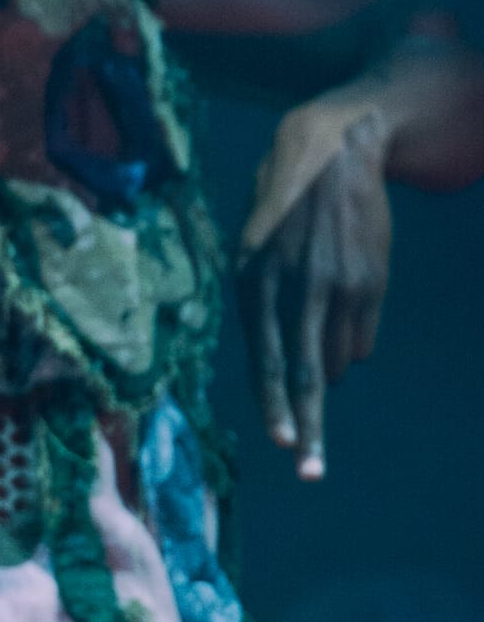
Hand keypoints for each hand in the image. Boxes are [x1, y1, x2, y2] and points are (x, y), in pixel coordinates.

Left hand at [238, 96, 391, 477]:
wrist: (332, 148)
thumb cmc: (280, 205)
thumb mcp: (251, 249)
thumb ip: (260, 305)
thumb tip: (281, 365)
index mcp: (255, 282)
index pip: (264, 360)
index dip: (274, 406)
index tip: (283, 444)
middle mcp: (297, 287)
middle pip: (302, 374)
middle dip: (308, 428)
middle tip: (311, 473)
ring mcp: (338, 286)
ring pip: (335, 360)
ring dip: (326, 370)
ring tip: (321, 339)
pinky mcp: (370, 280)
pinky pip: (361, 338)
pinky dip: (349, 345)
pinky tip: (342, 319)